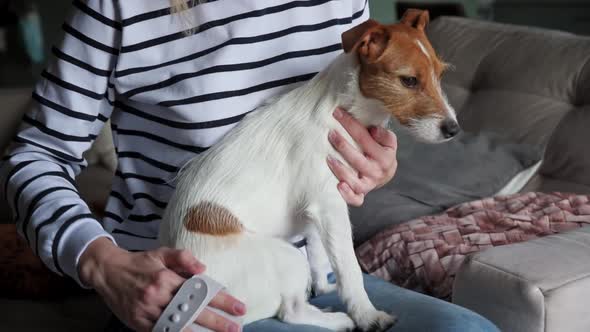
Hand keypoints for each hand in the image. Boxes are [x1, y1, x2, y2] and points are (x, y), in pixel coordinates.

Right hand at [79, 238, 245, 331]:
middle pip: (192, 312)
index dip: (221, 301)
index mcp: (166, 279)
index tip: (239, 308)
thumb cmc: (139, 263)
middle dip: (217, 322)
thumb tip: (203, 269)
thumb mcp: (161, 253)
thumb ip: (183, 258)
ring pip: (178, 326)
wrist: (108, 272)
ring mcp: (147, 313)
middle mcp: (157, 297)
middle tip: (235, 328)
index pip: (200, 291)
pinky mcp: (139, 324)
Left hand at [327, 107, 397, 205]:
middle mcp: (376, 172)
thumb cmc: (382, 152)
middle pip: (358, 160)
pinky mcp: (361, 194)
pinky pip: (356, 199)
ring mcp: (369, 185)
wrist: (386, 173)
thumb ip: (384, 134)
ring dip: (341, 170)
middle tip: (331, 134)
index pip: (365, 138)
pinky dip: (347, 195)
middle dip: (343, 146)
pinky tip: (339, 185)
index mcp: (384, 157)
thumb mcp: (388, 141)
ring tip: (329, 158)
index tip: (337, 113)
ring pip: (355, 181)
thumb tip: (373, 129)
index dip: (350, 124)